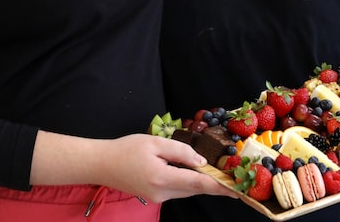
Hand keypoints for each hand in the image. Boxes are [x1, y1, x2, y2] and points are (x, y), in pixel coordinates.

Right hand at [98, 134, 238, 202]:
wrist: (102, 164)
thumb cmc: (126, 149)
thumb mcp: (155, 142)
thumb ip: (181, 151)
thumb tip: (202, 162)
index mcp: (163, 178)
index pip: (198, 183)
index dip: (220, 187)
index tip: (237, 190)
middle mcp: (162, 193)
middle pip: (195, 189)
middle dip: (215, 186)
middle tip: (234, 181)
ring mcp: (158, 198)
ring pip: (187, 191)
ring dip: (202, 184)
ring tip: (220, 177)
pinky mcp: (154, 196)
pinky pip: (177, 190)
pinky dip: (189, 183)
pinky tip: (196, 175)